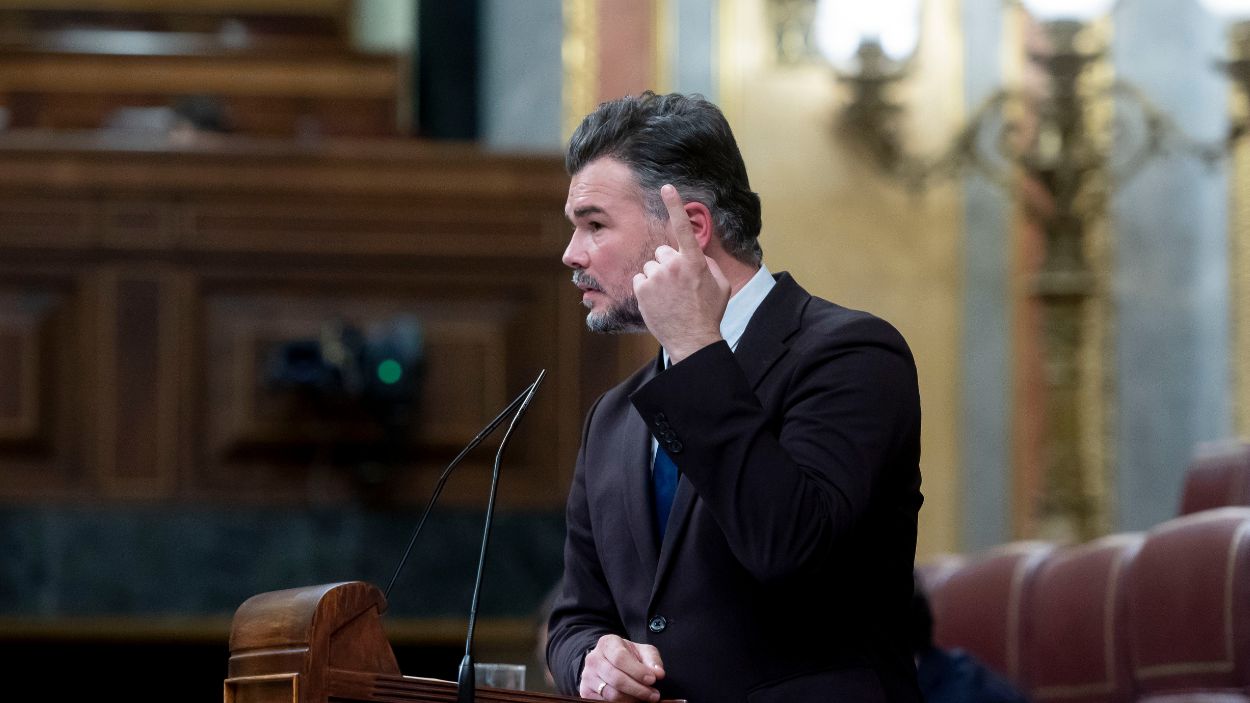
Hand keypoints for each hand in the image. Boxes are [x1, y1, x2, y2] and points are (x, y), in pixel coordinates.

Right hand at [579, 634, 664, 701]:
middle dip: (638, 689)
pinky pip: (604, 702)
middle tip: (654, 695)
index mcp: (607, 643)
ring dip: (632, 699)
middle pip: (616, 679)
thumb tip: (658, 673)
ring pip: (611, 694)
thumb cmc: (627, 655)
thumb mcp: (642, 651)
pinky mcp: (586, 691)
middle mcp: (594, 659)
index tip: (653, 679)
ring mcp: (587, 676)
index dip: (638, 671)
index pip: (620, 658)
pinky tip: (632, 701)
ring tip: (646, 698)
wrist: (607, 660)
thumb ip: (652, 660)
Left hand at [633, 184, 730, 363]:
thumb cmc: (709, 312)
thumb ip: (706, 263)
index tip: (666, 187)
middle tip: (678, 285)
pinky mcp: (641, 289)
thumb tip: (694, 255)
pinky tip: (659, 302)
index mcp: (694, 261)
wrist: (693, 339)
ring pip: (651, 266)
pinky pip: (641, 279)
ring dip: (657, 278)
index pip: (684, 227)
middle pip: (663, 252)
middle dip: (668, 264)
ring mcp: (656, 277)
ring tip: (669, 297)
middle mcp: (673, 265)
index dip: (675, 205)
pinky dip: (647, 289)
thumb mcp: (720, 284)